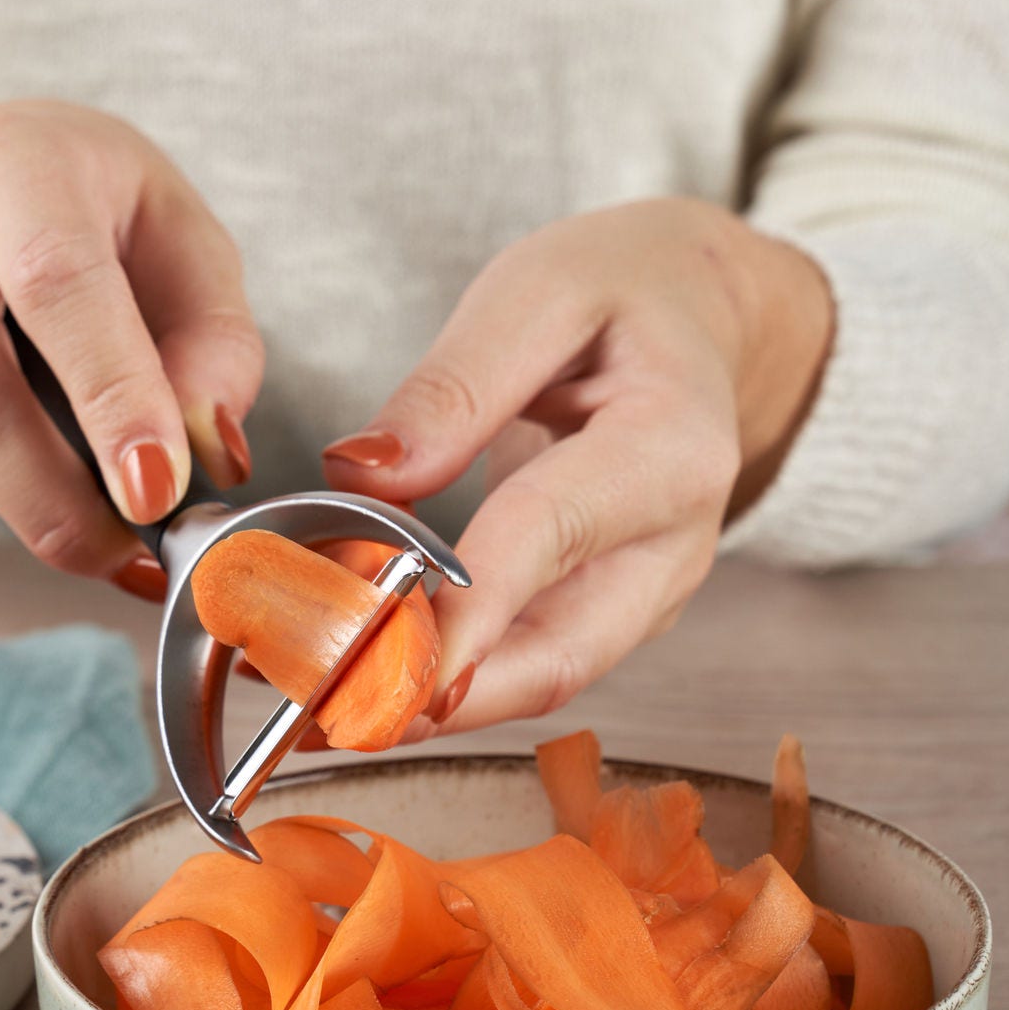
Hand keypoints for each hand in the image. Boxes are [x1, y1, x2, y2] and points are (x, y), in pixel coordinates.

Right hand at [0, 101, 261, 591]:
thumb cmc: (85, 214)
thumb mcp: (178, 240)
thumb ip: (215, 343)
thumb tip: (210, 451)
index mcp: (17, 166)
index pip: (58, 287)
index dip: (111, 397)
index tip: (157, 492)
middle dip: (57, 504)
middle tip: (128, 552)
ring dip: (29, 499)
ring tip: (87, 486)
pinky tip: (12, 438)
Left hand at [322, 197, 832, 735]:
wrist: (699, 319)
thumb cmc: (619, 294)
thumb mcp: (535, 295)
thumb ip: (451, 387)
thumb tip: (361, 472)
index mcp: (672, 449)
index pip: (550, 536)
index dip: (462, 606)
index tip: (375, 653)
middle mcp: (673, 545)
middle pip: (557, 656)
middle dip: (435, 698)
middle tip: (320, 715)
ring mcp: (645, 593)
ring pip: (535, 679)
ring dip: (424, 707)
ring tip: (310, 709)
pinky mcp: (607, 612)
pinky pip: (522, 663)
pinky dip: (440, 682)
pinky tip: (352, 676)